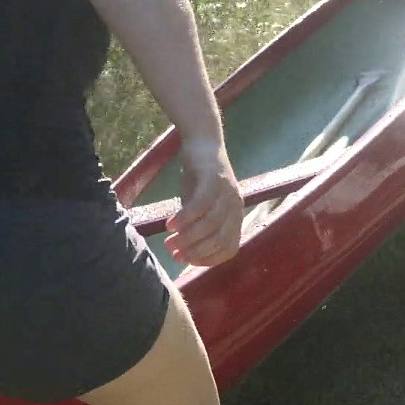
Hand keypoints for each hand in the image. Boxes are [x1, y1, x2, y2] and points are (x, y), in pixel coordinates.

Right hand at [165, 143, 244, 267]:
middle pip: (219, 239)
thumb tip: (180, 249)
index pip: (228, 249)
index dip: (208, 259)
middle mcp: (235, 207)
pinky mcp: (214, 180)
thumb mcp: (199, 207)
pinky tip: (170, 225)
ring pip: (210, 225)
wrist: (203, 142)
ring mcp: (227, 193)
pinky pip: (201, 205)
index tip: (187, 261)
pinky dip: (185, 218)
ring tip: (169, 243)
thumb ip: (194, 226)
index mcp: (235, 217)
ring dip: (188, 238)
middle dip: (195, 251)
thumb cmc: (199, 178)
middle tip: (173, 254)